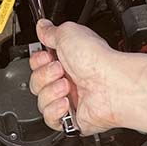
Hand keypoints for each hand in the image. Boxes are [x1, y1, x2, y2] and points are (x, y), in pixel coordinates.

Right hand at [28, 20, 119, 135]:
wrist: (110, 85)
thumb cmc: (96, 60)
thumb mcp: (68, 33)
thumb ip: (50, 32)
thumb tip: (42, 26)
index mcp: (68, 59)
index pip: (38, 64)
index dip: (38, 61)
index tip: (47, 56)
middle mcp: (69, 79)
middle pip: (36, 83)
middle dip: (44, 75)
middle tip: (60, 70)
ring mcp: (71, 99)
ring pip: (41, 101)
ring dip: (50, 92)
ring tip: (67, 86)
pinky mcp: (73, 118)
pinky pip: (51, 119)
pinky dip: (54, 110)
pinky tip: (66, 101)